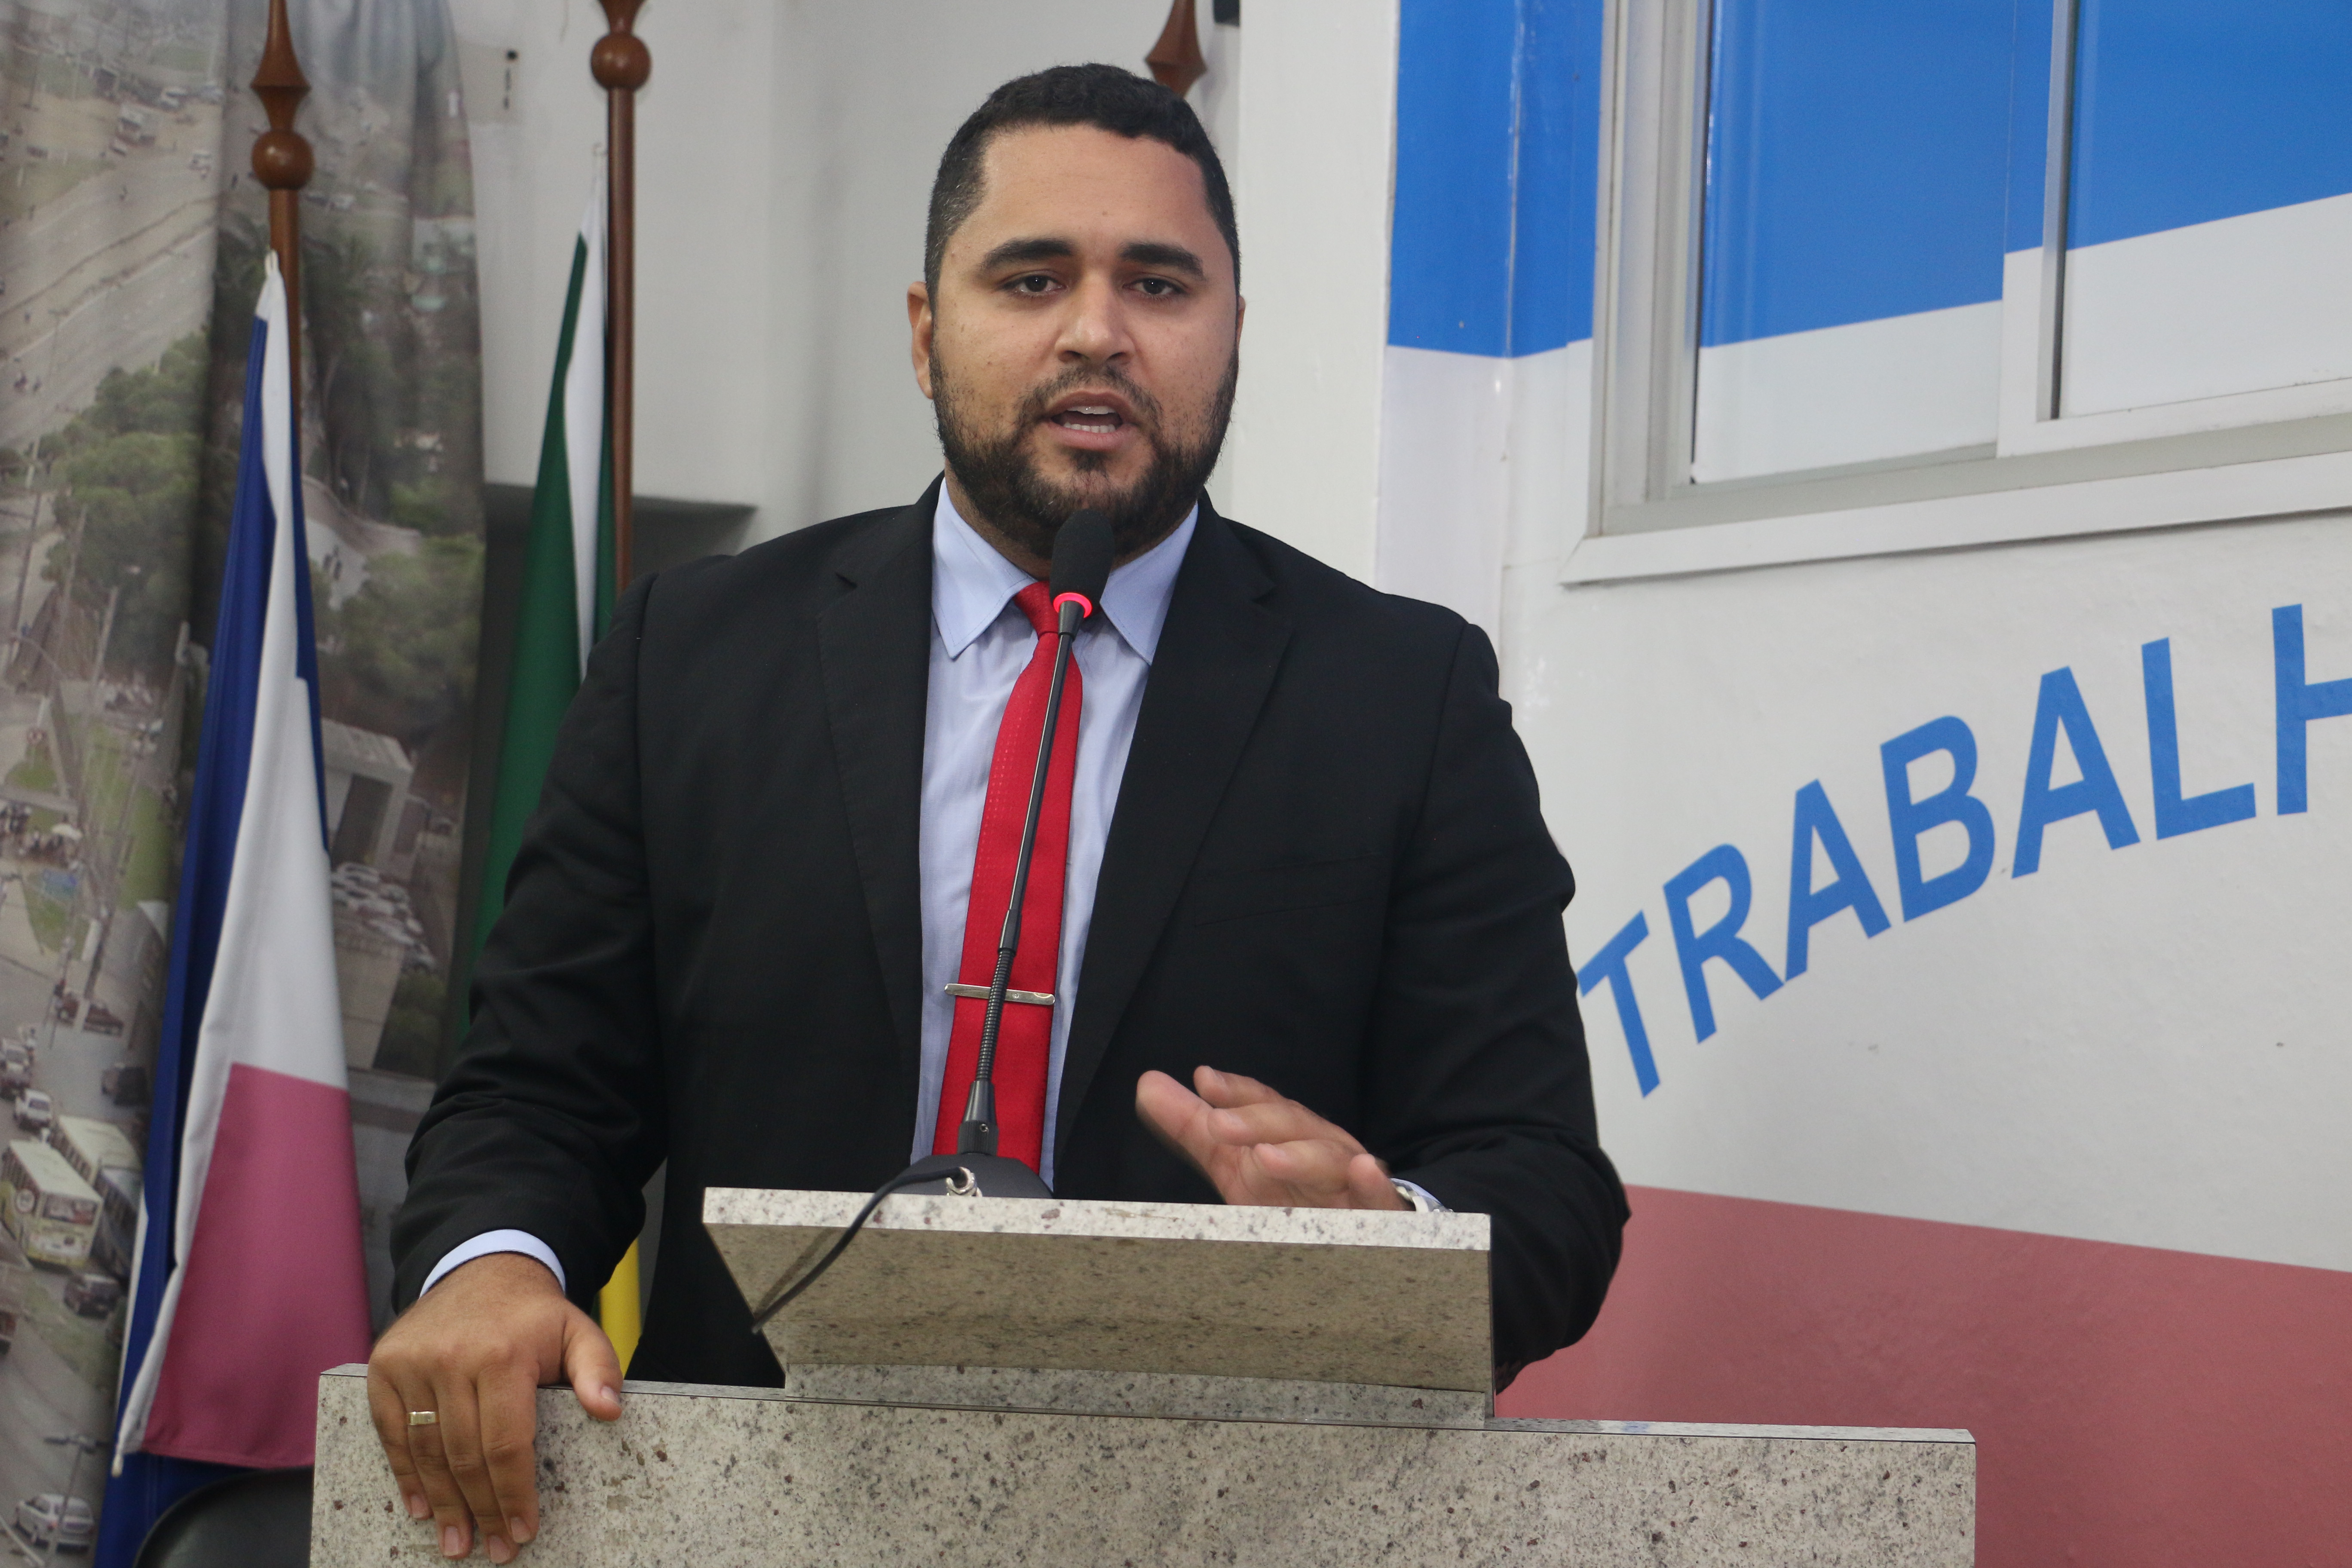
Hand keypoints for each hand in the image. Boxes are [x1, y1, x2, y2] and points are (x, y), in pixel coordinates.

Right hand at [366, 1252, 622, 1561]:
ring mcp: (411, 1364)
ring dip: (442, 1505)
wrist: (481, 1269)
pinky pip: (391, 1434)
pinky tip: (423, 1507)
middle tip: (494, 1550)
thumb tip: (611, 1410)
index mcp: (503, 1355)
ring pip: (426, 1452)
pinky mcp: (384, 1369)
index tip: (524, 1531)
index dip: (514, 1494)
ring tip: (458, 1543)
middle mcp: (451, 1359)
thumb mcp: (578, 1330)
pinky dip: (406, 1475)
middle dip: (482, 1511)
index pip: (506, 1443)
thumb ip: (599, 1368)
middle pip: (465, 1456)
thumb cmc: (532, 1314)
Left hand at [1135, 1066, 1407, 1209]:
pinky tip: (1365, 1170)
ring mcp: (1351, 1182)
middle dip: (1256, 1121)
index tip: (1205, 1082)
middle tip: (1217, 1124)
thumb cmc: (1294, 1196)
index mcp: (1290, 1134)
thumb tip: (1147, 1085)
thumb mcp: (1237, 1163)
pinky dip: (1373, 1185)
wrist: (1357, 1245)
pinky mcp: (1379, 1217)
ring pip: (1330, 1161)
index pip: (1263, 1105)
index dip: (1238, 1093)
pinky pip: (1381, 1202)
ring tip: (1266, 1155)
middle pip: (1293, 1126)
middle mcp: (1322, 1149)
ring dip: (1300, 1156)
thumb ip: (1194, 1128)